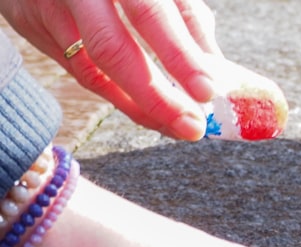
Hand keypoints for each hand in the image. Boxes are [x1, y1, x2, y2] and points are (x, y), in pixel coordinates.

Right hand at [0, 0, 220, 139]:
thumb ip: (186, 18)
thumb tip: (218, 71)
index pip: (151, 14)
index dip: (180, 56)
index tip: (208, 92)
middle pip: (112, 49)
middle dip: (157, 97)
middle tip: (193, 127)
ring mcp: (45, 4)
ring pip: (92, 70)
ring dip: (139, 106)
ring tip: (176, 126)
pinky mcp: (28, 23)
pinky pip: (79, 71)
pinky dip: (116, 95)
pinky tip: (147, 111)